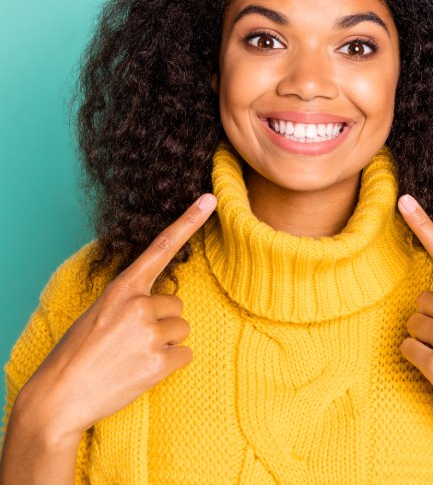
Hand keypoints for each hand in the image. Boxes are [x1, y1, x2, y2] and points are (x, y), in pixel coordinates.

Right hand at [18, 193, 217, 442]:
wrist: (58, 398)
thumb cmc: (77, 353)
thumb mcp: (99, 312)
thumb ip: (129, 299)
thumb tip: (159, 299)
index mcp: (122, 287)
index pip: (161, 247)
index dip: (188, 221)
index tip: (209, 200)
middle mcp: (138, 304)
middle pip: (176, 304)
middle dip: (161, 321)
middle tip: (132, 340)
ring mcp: (149, 332)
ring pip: (181, 329)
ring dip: (165, 342)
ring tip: (134, 356)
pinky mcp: (158, 361)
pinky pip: (184, 354)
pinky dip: (169, 364)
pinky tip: (143, 370)